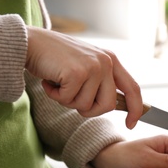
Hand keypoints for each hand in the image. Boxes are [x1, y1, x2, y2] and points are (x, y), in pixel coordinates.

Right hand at [26, 26, 141, 127]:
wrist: (31, 43)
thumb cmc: (58, 60)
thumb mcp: (87, 68)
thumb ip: (102, 83)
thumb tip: (113, 106)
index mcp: (111, 60)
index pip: (133, 88)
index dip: (136, 109)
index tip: (131, 124)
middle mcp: (106, 62)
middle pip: (108, 105)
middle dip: (89, 110)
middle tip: (72, 97)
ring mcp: (92, 66)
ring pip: (86, 105)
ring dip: (68, 100)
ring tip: (59, 83)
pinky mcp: (77, 72)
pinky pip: (68, 100)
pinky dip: (55, 96)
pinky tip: (50, 81)